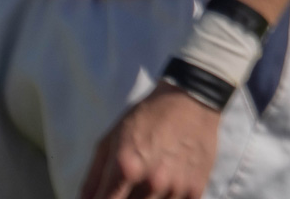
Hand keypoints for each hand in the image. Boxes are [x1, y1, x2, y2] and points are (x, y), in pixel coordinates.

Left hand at [78, 85, 220, 198]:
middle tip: (129, 184)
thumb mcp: (111, 139)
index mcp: (126, 168)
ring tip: (150, 178)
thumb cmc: (147, 117)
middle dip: (124, 198)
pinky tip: (167, 182)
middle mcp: (151, 183)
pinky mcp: (195, 190)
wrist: (192, 100)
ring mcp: (175, 188)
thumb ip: (93, 177)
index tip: (105, 196)